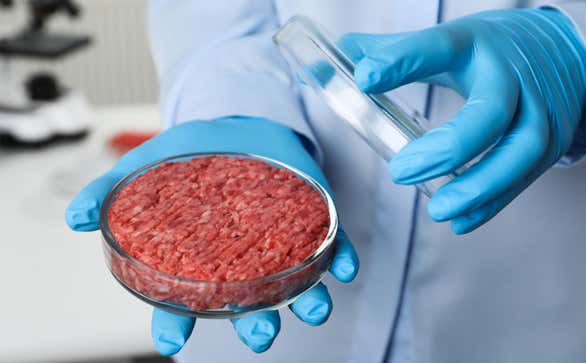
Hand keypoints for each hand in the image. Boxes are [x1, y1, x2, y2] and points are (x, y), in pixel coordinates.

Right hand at [65, 117, 358, 353]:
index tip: (174, 342)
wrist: (235, 124)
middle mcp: (243, 261)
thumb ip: (108, 193)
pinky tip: (346, 269)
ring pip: (295, 283)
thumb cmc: (188, 156)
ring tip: (315, 309)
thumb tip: (75, 218)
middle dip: (255, 323)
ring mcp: (280, 241)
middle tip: (260, 334)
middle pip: (248, 304)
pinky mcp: (312, 217)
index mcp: (200, 260)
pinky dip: (343, 259)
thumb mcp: (142, 169)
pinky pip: (333, 245)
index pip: (184, 303)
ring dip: (308, 301)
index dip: (176, 324)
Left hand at [340, 8, 585, 232]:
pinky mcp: (552, 141)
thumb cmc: (492, 51)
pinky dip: (493, 203)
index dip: (402, 61)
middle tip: (401, 172)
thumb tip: (336, 56)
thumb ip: (395, 51)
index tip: (365, 78)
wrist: (567, 54)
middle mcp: (512, 76)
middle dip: (449, 147)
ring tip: (439, 210)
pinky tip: (461, 221)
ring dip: (479, 186)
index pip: (439, 48)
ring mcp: (539, 110)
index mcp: (475, 44)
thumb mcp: (450, 41)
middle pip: (491, 112)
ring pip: (520, 151)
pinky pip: (525, 177)